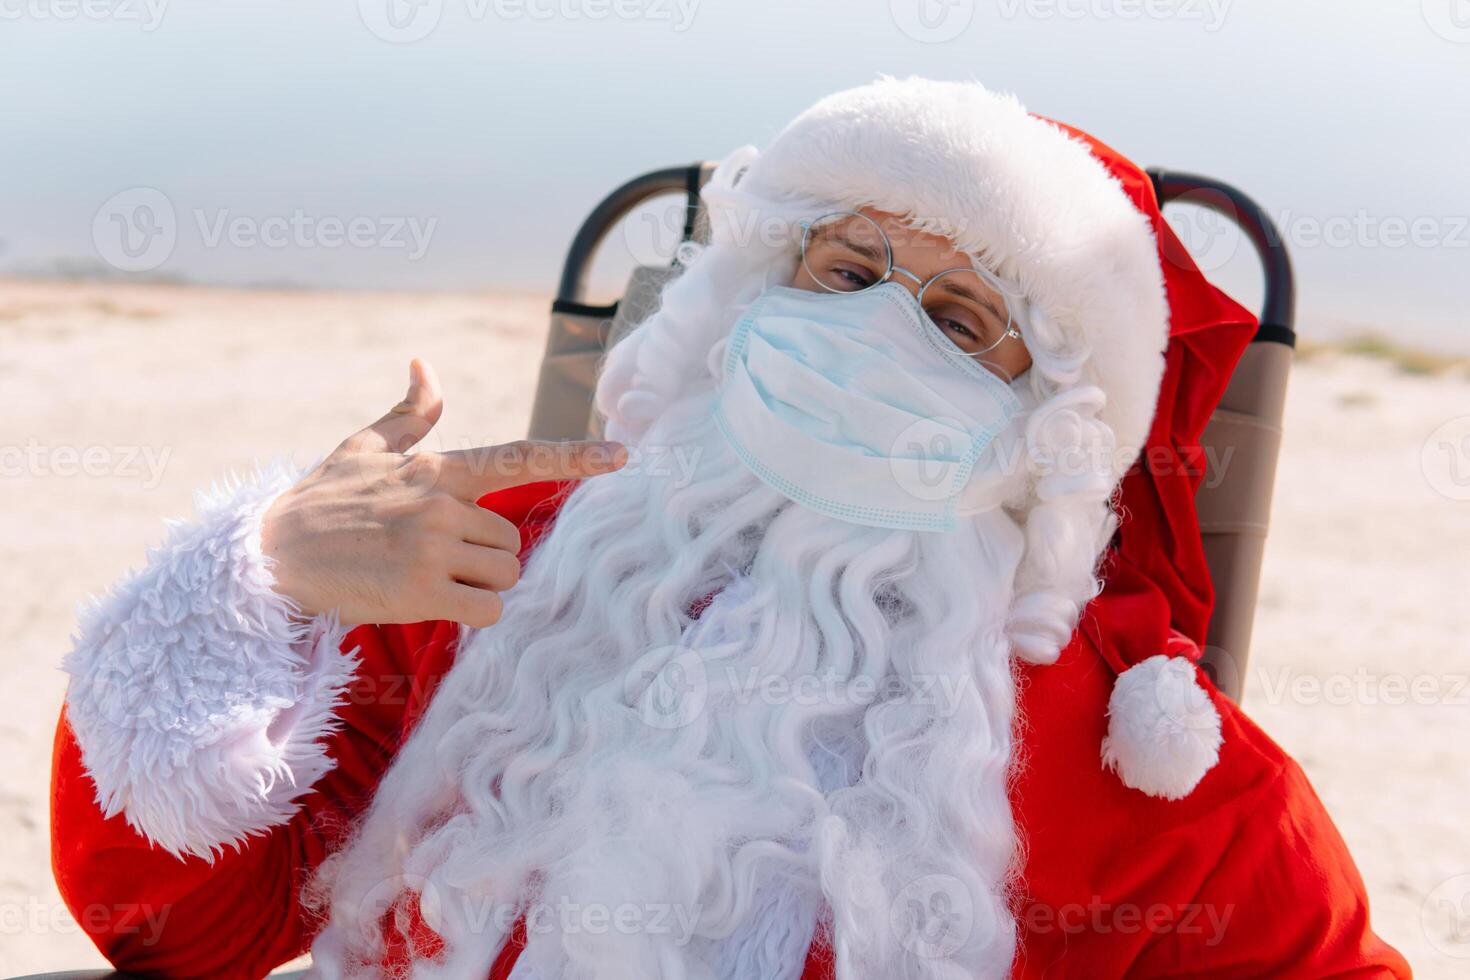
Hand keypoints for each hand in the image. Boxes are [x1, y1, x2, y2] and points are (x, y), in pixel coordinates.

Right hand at [261, 358, 624, 626]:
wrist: (272, 553)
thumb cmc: (321, 500)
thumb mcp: (363, 448)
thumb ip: (410, 414)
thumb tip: (423, 363)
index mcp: (437, 468)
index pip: (519, 457)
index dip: (576, 456)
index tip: (622, 454)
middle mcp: (442, 504)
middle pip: (513, 539)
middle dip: (485, 554)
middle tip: (433, 556)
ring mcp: (432, 548)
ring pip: (505, 573)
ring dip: (479, 584)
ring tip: (427, 577)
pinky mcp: (421, 591)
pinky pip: (487, 608)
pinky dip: (471, 612)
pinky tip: (432, 603)